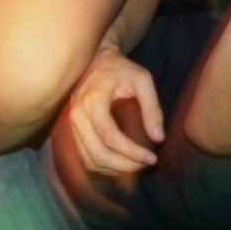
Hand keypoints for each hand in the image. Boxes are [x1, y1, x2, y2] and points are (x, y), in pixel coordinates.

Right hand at [67, 43, 164, 174]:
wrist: (97, 59)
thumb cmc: (122, 69)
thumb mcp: (143, 80)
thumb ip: (152, 108)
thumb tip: (158, 138)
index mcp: (93, 100)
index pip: (109, 136)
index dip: (131, 152)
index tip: (152, 158)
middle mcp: (77, 114)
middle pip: (97, 153)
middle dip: (124, 166)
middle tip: (146, 165)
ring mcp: (71, 123)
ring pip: (89, 159)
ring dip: (114, 170)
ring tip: (137, 167)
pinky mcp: (73, 129)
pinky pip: (84, 156)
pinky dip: (103, 166)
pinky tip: (121, 164)